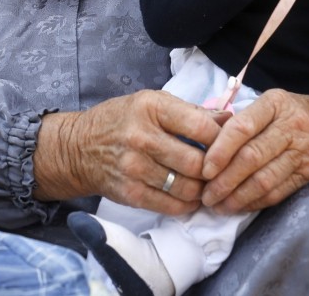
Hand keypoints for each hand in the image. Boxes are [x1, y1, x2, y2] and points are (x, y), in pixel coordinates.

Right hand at [34, 90, 228, 214]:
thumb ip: (191, 111)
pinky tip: (190, 196)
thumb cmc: (122, 120)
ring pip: (187, 187)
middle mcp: (141, 137)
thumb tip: (229, 120)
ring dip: (203, 189)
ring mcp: (134, 168)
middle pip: (196, 162)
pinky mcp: (130, 193)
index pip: (200, 126)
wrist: (79, 148)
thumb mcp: (152, 103)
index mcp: (150, 107)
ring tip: (206, 184)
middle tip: (219, 170)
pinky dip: (188, 204)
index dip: (222, 139)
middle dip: (214, 169)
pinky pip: (172, 206)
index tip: (227, 145)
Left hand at [199, 89, 308, 213]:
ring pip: (264, 179)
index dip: (220, 150)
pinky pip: (278, 192)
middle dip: (224, 180)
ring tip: (218, 206)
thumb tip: (206, 142)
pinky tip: (240, 206)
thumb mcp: (274, 104)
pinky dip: (256, 202)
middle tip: (206, 195)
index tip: (204, 169)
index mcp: (276, 103)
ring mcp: (304, 152)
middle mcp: (291, 126)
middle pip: (251, 157)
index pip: (242, 127)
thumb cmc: (298, 114)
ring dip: (238, 197)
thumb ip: (245, 119)